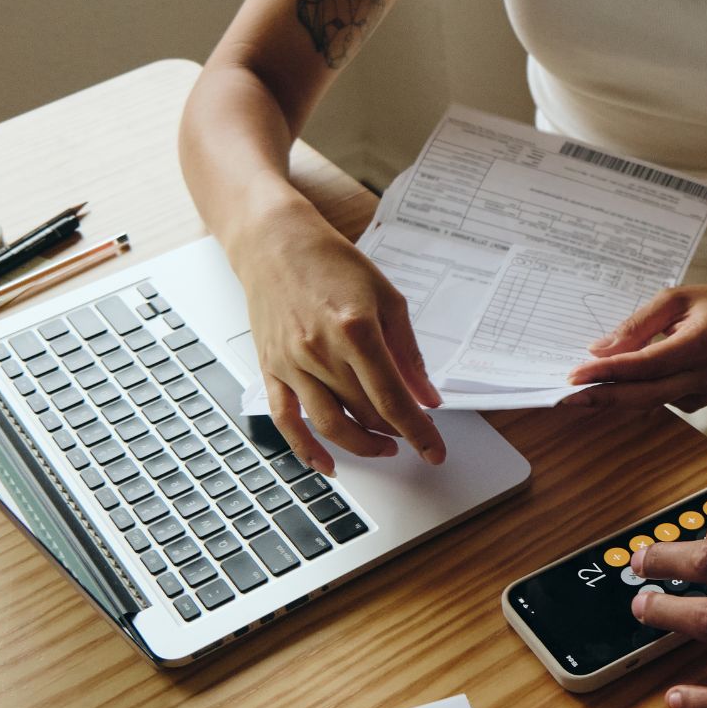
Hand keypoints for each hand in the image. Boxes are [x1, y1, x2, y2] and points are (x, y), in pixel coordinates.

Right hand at [234, 206, 443, 475]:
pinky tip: (327, 464)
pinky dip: (305, 449)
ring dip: (361, 445)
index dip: (418, 432)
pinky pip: (286, 420)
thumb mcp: (387, 298)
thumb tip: (427, 397)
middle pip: (365, 413)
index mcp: (357, 330)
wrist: (275, 243)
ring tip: (383, 447)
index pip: (393, 398)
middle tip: (413, 435)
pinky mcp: (271, 369)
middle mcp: (321, 351)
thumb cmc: (332, 264)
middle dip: (395, 433)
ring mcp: (292, 363)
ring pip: (330, 424)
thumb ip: (408, 353)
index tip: (435, 451)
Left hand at [561, 284, 706, 411]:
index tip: (575, 375)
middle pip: (643, 396)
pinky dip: (633, 393)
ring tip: (579, 390)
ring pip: (647, 401)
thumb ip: (638, 324)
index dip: (608, 372)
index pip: (645, 366)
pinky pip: (657, 399)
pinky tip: (613, 384)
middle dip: (601, 397)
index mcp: (701, 345)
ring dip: (613, 396)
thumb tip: (600, 349)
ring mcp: (702, 394)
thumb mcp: (677, 298)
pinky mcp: (697, 402)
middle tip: (564, 396)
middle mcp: (703, 376)